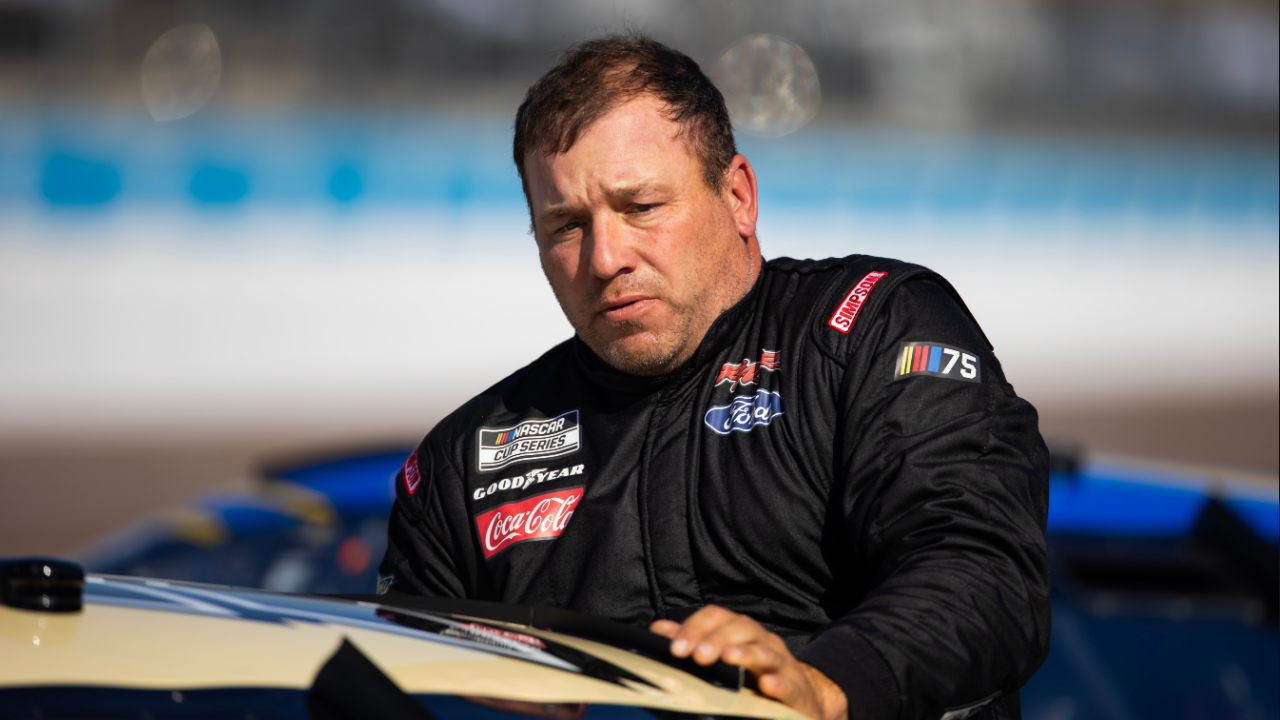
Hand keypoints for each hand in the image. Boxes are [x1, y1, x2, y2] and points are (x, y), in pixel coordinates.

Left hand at [650, 605, 847, 719]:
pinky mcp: (797, 689)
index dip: (695, 627)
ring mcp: (782, 664)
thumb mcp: (724, 656)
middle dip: (717, 640)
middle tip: (697, 656)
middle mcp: (763, 641)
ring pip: (766, 651)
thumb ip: (693, 642)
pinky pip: (790, 684)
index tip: (675, 649)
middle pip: (742, 628)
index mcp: (741, 632)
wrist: (801, 697)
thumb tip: (660, 629)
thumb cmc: (756, 674)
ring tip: (729, 659)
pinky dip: (779, 683)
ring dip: (746, 653)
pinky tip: (767, 686)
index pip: (717, 617)